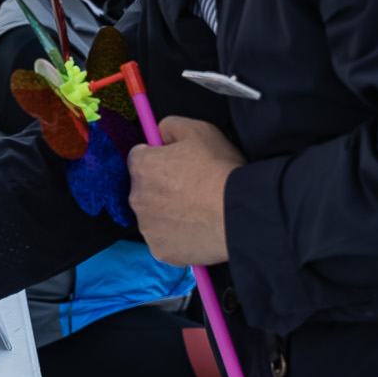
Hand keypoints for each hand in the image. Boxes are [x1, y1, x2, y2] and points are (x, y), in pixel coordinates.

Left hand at [128, 115, 244, 266]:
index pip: (139, 158)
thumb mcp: (198, 130)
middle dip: (163, 188)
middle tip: (192, 188)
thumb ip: (170, 126)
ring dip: (169, 213)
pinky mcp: (161, 250)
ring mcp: (148, 227)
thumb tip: (160, 133)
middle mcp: (137, 198)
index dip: (160, 159)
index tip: (177, 164)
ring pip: (155, 217)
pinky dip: (178, 236)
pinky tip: (198, 227)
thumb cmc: (220, 170)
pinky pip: (166, 240)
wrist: (240, 211)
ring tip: (199, 209)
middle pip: (145, 189)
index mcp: (142, 166)